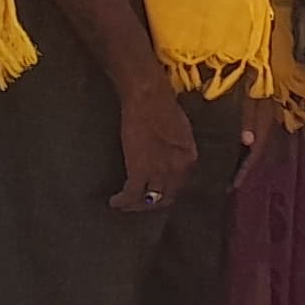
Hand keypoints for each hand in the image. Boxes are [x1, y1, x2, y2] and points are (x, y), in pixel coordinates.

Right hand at [113, 81, 198, 213]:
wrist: (148, 98)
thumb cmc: (163, 105)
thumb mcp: (181, 130)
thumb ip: (178, 148)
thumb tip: (170, 155)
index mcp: (189, 158)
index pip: (181, 183)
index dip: (168, 189)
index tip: (159, 190)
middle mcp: (178, 170)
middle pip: (167, 196)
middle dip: (155, 202)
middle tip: (143, 203)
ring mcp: (159, 173)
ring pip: (150, 200)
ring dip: (138, 205)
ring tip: (127, 205)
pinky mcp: (139, 172)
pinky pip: (132, 194)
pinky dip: (123, 201)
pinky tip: (115, 202)